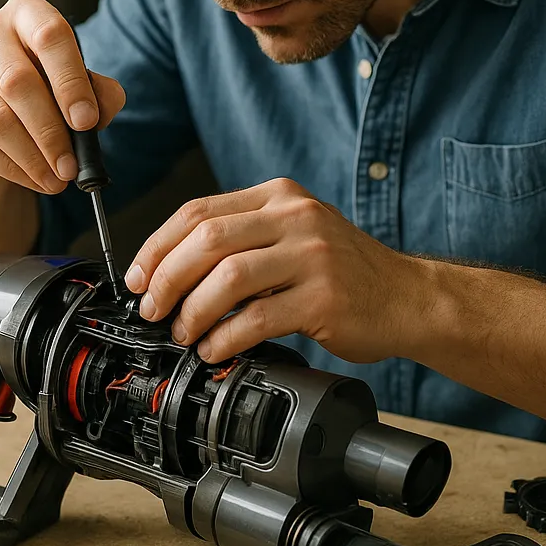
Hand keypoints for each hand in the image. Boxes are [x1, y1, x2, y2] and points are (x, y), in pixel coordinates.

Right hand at [0, 0, 125, 193]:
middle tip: (71, 166)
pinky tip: (33, 178)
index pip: (50, 35)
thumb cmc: (49, 94)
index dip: (71, 81)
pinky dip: (11, 167)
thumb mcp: (81, 89)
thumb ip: (100, 93)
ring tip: (57, 179)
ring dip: (32, 156)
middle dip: (50, 131)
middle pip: (17, 81)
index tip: (87, 122)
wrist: (3, 121)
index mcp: (26, 13)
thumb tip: (104, 107)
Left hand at [124, 178, 431, 363]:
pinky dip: (225, 337)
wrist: (408, 297)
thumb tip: (171, 272)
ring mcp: (312, 256)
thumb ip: (245, 238)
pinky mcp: (324, 297)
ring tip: (183, 333)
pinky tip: (216, 349)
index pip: (199, 211)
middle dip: (166, 279)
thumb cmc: (344, 271)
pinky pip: (258, 318)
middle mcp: (295, 217)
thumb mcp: (296, 233)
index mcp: (280, 196)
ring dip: (192, 311)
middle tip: (152, 310)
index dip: (157, 246)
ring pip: (228, 278)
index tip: (137, 277)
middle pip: (206, 240)